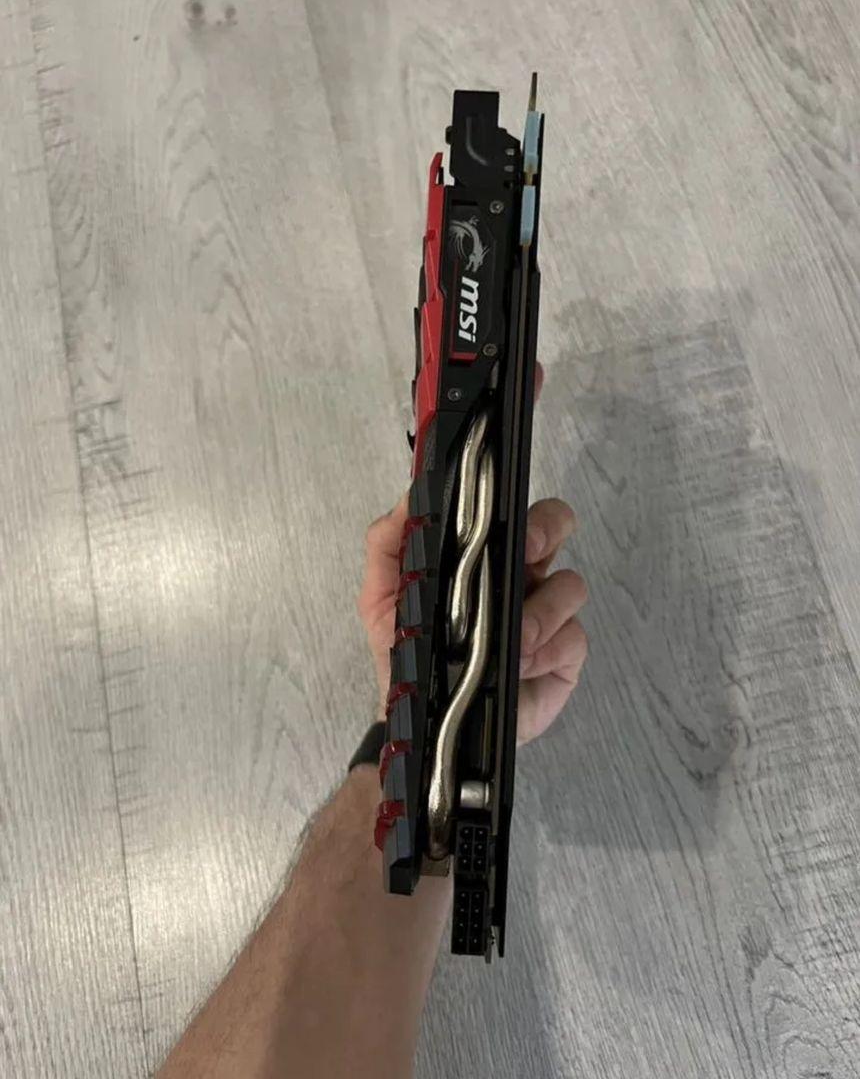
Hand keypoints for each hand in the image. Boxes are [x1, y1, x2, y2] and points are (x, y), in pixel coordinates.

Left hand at [357, 380, 586, 744]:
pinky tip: (522, 664)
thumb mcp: (381, 595)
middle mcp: (516, 570)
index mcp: (477, 549)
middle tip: (522, 553)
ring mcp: (544, 607)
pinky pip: (574, 634)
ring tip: (506, 640)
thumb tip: (411, 493)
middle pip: (553, 520)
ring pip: (569, 581)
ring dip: (536, 612)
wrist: (435, 726)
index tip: (535, 382)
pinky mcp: (564, 651)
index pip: (502, 491)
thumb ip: (389, 540)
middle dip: (542, 531)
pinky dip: (546, 650)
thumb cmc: (408, 654)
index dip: (514, 444)